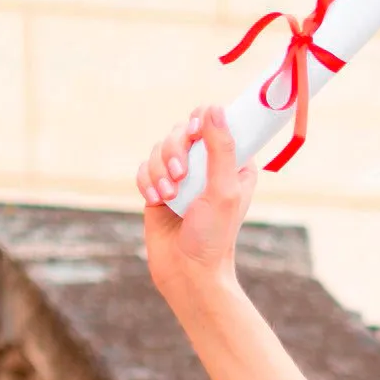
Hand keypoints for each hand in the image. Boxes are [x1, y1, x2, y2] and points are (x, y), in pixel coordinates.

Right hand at [136, 103, 258, 309]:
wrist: (187, 271)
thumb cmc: (213, 237)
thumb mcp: (224, 191)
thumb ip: (220, 150)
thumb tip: (214, 108)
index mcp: (235, 165)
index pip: (218, 122)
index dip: (203, 121)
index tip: (197, 133)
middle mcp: (209, 166)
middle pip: (183, 130)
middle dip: (175, 150)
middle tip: (181, 176)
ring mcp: (184, 176)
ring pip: (160, 147)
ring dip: (161, 170)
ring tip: (169, 196)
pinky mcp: (160, 186)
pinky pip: (145, 166)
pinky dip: (147, 181)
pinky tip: (156, 200)